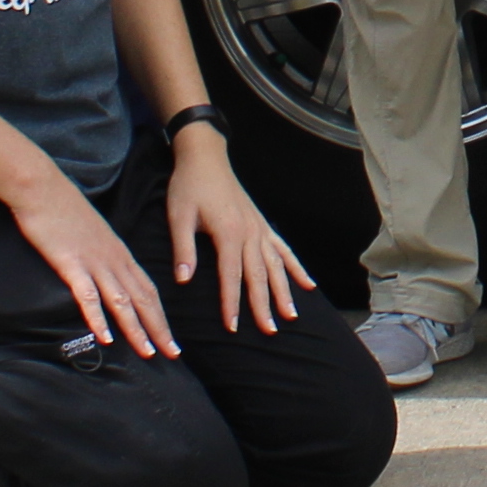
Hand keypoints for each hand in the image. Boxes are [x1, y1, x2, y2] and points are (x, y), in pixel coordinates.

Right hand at [7, 171, 184, 359]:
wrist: (42, 187)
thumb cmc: (64, 209)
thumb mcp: (93, 233)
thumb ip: (102, 254)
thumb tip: (107, 275)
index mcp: (120, 252)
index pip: (148, 289)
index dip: (161, 315)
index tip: (170, 338)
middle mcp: (113, 259)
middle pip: (143, 298)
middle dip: (158, 328)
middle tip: (173, 353)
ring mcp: (93, 262)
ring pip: (121, 301)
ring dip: (135, 328)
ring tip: (147, 352)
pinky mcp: (71, 263)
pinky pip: (87, 295)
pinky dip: (98, 318)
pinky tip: (105, 337)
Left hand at [162, 129, 308, 332]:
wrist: (205, 156)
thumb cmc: (189, 185)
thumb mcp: (178, 216)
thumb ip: (183, 249)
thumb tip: (183, 281)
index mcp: (228, 232)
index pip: (231, 275)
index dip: (231, 303)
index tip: (232, 327)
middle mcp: (250, 232)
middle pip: (259, 275)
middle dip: (263, 305)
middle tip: (269, 331)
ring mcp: (260, 228)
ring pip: (276, 266)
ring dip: (284, 291)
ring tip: (291, 315)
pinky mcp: (262, 224)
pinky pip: (284, 250)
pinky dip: (296, 268)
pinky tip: (308, 285)